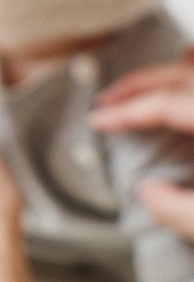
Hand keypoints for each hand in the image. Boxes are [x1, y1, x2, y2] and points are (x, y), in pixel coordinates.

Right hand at [89, 49, 193, 240]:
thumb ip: (178, 211)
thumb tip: (147, 194)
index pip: (168, 102)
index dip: (127, 110)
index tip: (97, 120)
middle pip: (185, 74)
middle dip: (140, 83)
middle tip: (106, 99)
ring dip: (174, 71)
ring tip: (145, 85)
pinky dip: (193, 78)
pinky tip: (186, 82)